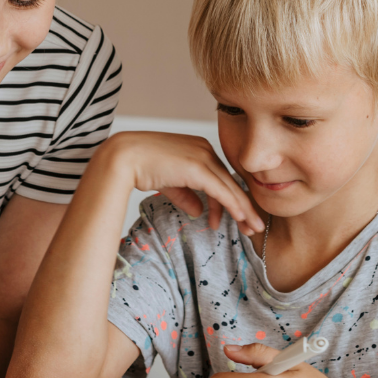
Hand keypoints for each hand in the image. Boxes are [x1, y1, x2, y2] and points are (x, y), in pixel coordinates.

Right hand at [104, 132, 264, 232]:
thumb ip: (186, 195)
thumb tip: (199, 212)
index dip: (227, 200)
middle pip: (230, 182)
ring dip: (243, 209)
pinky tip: (241, 218)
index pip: (219, 177)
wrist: (124, 156)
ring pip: (230, 187)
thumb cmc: (141, 166)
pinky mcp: (199, 167)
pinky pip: (222, 190)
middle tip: (252, 226)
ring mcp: (203, 157)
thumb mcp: (169, 182)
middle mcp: (205, 149)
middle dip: (243, 206)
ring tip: (252, 228)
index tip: (230, 219)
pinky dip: (234, 205)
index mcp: (199, 149)